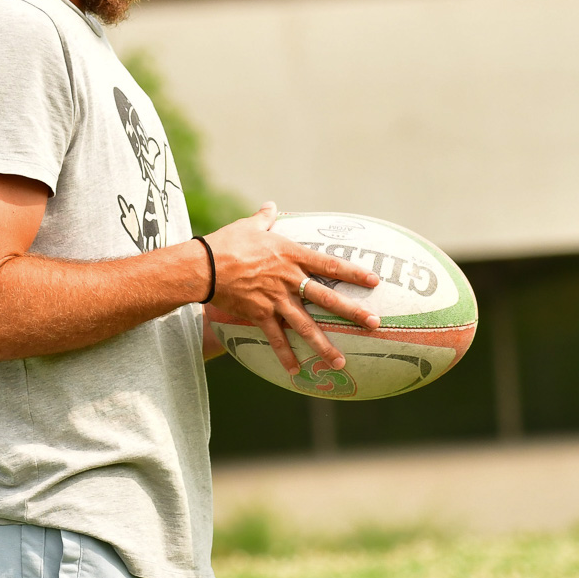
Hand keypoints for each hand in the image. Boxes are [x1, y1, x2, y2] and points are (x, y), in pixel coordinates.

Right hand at [207, 202, 382, 373]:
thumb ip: (265, 218)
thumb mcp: (249, 227)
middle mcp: (289, 279)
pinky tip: (297, 372)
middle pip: (327, 297)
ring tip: (341, 361)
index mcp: (291, 255)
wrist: (204, 266)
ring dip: (325, 345)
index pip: (329, 264)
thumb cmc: (226, 243)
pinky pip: (276, 339)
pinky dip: (286, 356)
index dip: (353, 272)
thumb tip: (271, 206)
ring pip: (306, 325)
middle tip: (375, 323)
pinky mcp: (260, 315)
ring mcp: (276, 300)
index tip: (374, 281)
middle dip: (353, 311)